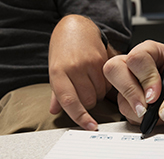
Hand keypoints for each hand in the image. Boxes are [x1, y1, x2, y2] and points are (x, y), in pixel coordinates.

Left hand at [49, 15, 110, 129]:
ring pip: (100, 93)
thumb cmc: (63, 50)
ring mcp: (89, 63)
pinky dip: (105, 85)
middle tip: (84, 91)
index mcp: (57, 72)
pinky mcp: (102, 60)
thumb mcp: (55, 70)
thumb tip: (55, 111)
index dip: (80, 117)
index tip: (89, 126)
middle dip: (88, 102)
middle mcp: (73, 68)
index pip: (69, 101)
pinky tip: (98, 76)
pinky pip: (108, 83)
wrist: (76, 27)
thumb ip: (56, 93)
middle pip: (88, 100)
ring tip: (91, 81)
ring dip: (97, 93)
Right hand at [103, 40, 163, 124]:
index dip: (145, 79)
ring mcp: (127, 81)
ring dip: (138, 112)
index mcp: (149, 51)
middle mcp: (133, 64)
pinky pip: (125, 110)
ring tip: (161, 115)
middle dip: (129, 94)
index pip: (137, 59)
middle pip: (114, 70)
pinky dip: (139, 119)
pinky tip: (155, 117)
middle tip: (146, 110)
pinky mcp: (126, 98)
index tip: (155, 96)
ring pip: (119, 96)